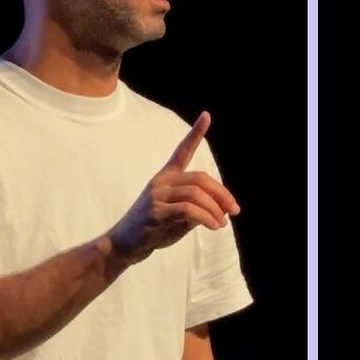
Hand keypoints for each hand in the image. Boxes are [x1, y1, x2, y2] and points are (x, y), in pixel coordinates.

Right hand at [109, 113, 240, 263]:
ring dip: (215, 209)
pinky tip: (213, 226)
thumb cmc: (155, 228)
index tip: (207, 115)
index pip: (182, 151)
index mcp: (166, 177)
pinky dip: (206, 218)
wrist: (126, 244)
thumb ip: (199, 207)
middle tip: (234, 210)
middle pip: (200, 179)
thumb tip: (224, 210)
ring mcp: (157, 196)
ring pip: (196, 194)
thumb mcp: (181, 215)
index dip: (195, 133)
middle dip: (222, 194)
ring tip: (221, 223)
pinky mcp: (155, 212)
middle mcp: (161, 182)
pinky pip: (188, 210)